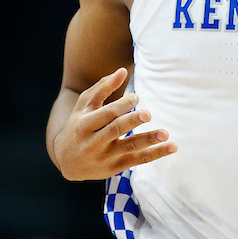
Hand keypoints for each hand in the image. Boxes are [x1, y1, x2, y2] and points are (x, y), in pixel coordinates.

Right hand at [52, 68, 176, 180]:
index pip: (105, 114)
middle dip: (131, 122)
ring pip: (129, 147)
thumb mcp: (84, 106)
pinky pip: (138, 160)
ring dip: (148, 140)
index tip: (136, 97)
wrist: (66, 161)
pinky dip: (156, 153)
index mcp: (84, 125)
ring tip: (164, 134)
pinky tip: (171, 147)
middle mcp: (93, 142)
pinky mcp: (115, 167)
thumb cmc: (78, 126)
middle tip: (147, 114)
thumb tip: (122, 71)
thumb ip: (103, 87)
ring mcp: (105, 157)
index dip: (121, 105)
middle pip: (115, 131)